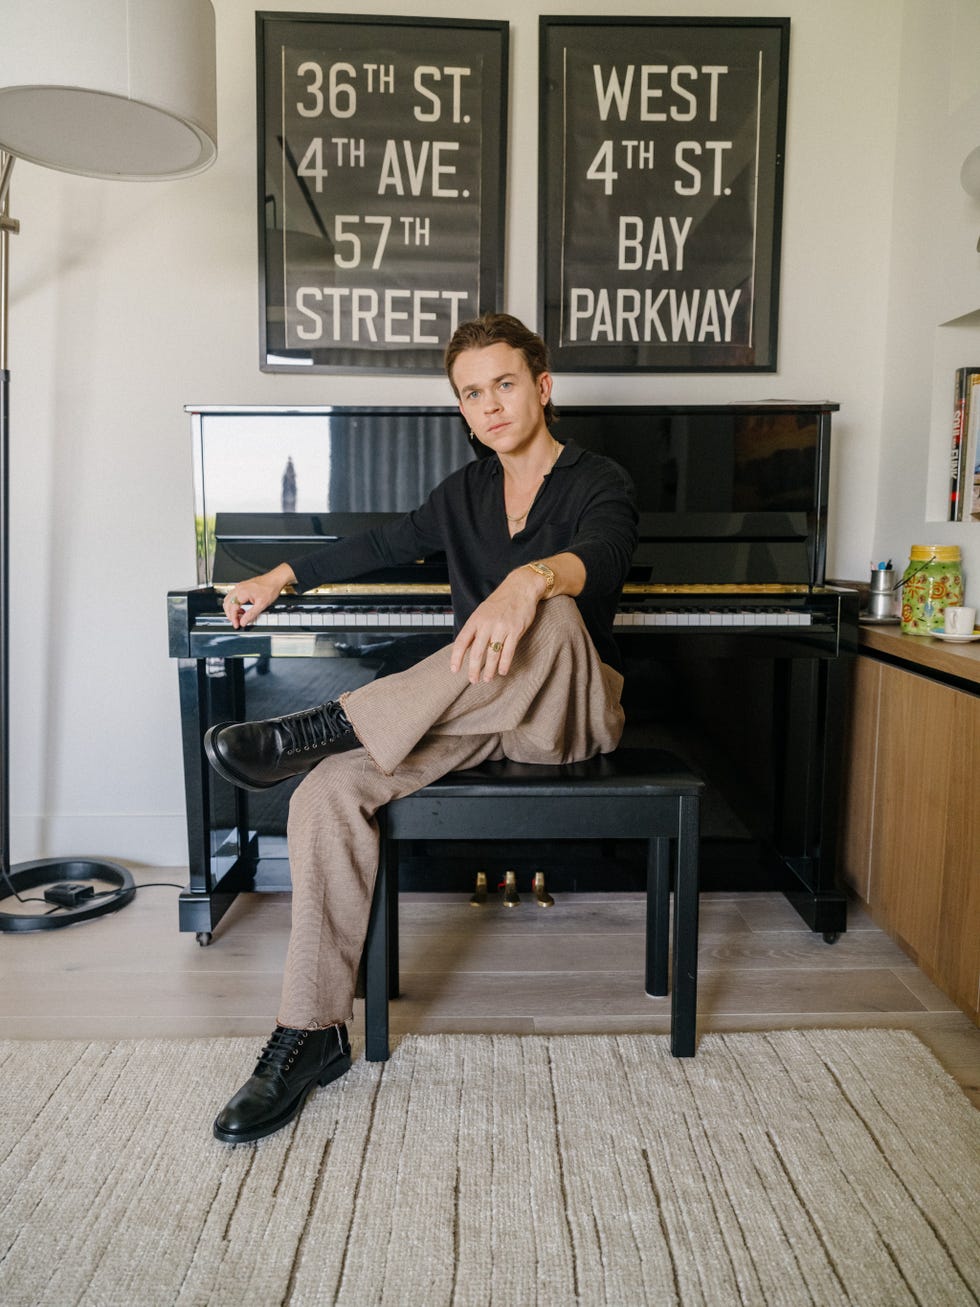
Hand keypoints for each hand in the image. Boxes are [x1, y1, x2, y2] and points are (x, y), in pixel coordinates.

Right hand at [223, 564, 295, 628]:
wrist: (275, 580)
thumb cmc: (270, 588)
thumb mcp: (262, 605)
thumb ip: (251, 614)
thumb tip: (243, 622)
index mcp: (242, 592)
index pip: (232, 608)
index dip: (233, 618)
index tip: (237, 624)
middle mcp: (239, 588)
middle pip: (227, 604)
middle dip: (230, 615)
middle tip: (236, 622)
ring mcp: (239, 587)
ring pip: (228, 600)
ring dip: (231, 609)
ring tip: (240, 616)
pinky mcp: (241, 587)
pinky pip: (232, 596)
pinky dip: (234, 604)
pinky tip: (241, 609)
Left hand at [450, 568, 541, 683]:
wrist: (520, 588)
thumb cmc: (500, 602)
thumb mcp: (482, 612)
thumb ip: (475, 628)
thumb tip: (466, 648)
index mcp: (475, 619)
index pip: (462, 641)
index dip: (456, 657)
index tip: (454, 670)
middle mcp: (486, 624)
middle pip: (476, 652)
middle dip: (474, 669)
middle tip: (473, 680)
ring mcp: (501, 627)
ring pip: (492, 654)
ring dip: (489, 670)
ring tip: (488, 679)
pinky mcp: (515, 630)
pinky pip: (508, 651)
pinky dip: (504, 664)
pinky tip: (502, 671)